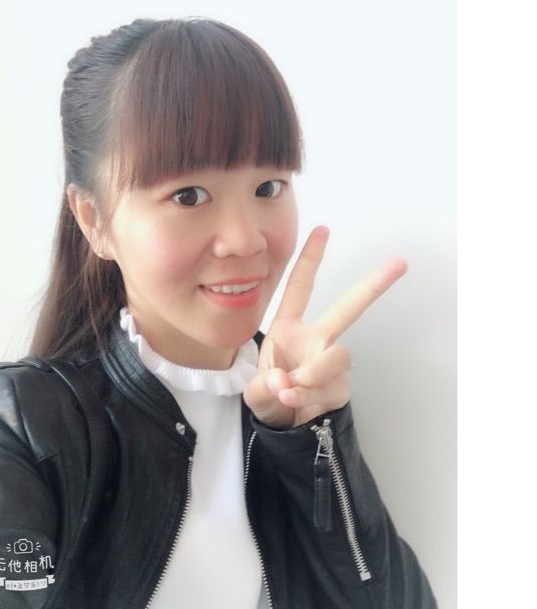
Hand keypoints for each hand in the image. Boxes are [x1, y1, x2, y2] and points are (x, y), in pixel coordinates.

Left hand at [244, 226, 407, 428]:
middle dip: (372, 285)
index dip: (310, 258)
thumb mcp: (255, 389)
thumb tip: (286, 383)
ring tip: (287, 389)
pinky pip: (333, 387)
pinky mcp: (340, 386)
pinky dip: (311, 396)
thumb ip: (264, 386)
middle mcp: (316, 338)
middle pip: (347, 309)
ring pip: (338, 355)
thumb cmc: (268, 393)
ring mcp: (331, 362)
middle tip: (399, 263)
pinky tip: (295, 402)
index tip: (323, 229)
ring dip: (313, 374)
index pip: (300, 287)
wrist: (281, 424)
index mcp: (289, 327)